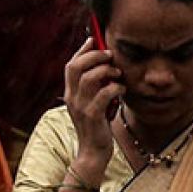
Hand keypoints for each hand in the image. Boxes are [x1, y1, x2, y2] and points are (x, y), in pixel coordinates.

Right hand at [62, 38, 120, 166]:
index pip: (70, 65)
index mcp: (70, 93)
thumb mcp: (92, 103)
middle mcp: (72, 98)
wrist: (93, 151)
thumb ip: (94, 87)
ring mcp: (81, 107)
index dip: (82, 50)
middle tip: (110, 55)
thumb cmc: (97, 125)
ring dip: (106, 71)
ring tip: (117, 74)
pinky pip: (104, 94)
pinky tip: (122, 90)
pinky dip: (115, 88)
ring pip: (89, 78)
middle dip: (95, 56)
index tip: (94, 40)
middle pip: (76, 66)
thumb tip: (106, 65)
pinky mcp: (92, 116)